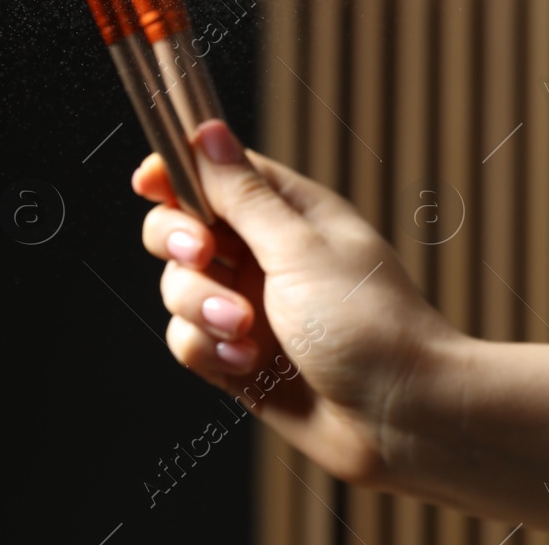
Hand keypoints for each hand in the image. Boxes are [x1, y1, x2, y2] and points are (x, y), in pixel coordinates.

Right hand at [132, 120, 462, 488]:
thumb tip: (209, 131)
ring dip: (201, 307)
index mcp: (288, 212)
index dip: (175, 173)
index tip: (147, 183)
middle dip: (178, 241)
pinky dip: (209, 351)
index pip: (216, 173)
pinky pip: (189, 341)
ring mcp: (249, 307)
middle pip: (182, 227)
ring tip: (244, 330)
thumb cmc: (369, 322)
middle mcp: (265, 254)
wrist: (401, 418)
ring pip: (179, 288)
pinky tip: (248, 364)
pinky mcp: (239, 358)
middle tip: (201, 256)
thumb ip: (243, 195)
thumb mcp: (300, 247)